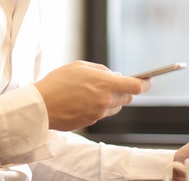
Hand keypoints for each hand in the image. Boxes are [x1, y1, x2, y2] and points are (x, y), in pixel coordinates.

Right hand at [34, 60, 148, 130]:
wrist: (40, 106)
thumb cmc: (58, 82)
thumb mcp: (80, 66)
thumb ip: (101, 70)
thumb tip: (115, 75)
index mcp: (105, 84)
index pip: (136, 86)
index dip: (145, 83)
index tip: (148, 80)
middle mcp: (105, 101)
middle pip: (128, 98)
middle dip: (124, 90)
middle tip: (112, 83)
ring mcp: (99, 114)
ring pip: (115, 107)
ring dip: (112, 100)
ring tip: (93, 92)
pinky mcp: (91, 122)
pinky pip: (102, 114)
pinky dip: (99, 107)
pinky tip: (83, 101)